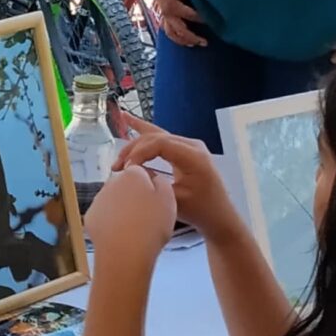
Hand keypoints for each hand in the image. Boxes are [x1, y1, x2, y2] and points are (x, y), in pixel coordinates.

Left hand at [87, 164, 176, 267]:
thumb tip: (154, 179)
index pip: (141, 171)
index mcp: (132, 174)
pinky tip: (121, 234)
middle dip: (135, 196)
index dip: (150, 185)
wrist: (125, 253)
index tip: (156, 201)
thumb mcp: (168, 200)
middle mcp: (112, 182)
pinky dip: (111, 221)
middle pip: (126, 185)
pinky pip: (105, 215)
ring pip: (114, 200)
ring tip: (135, 228)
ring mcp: (99, 200)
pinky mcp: (90, 216)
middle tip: (147, 216)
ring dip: (123, 209)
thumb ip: (161, 183)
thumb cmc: (151, 225)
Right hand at [114, 114, 243, 241]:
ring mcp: (189, 146)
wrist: (219, 217)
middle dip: (133, 150)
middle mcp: (192, 146)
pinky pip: (162, 139)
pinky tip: (128, 118)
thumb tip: (132, 173)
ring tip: (118, 154)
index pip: (159, 143)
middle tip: (117, 167)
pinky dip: (144, 131)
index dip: (138, 153)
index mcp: (193, 156)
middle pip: (156, 137)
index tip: (125, 169)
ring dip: (136, 145)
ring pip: (156, 136)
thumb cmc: (200, 211)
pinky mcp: (185, 151)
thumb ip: (153, 184)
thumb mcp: (175, 201)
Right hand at [137, 0, 204, 48]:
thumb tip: (205, 1)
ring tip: (195, 44)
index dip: (204, 19)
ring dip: (184, 40)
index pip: (192, 16)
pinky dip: (177, 37)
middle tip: (206, 43)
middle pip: (181, 31)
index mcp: (171, 7)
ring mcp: (165, 15)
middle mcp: (167, 14)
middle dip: (193, 37)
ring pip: (173, 33)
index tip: (216, 22)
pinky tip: (185, 40)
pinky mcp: (164, 14)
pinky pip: (169, 30)